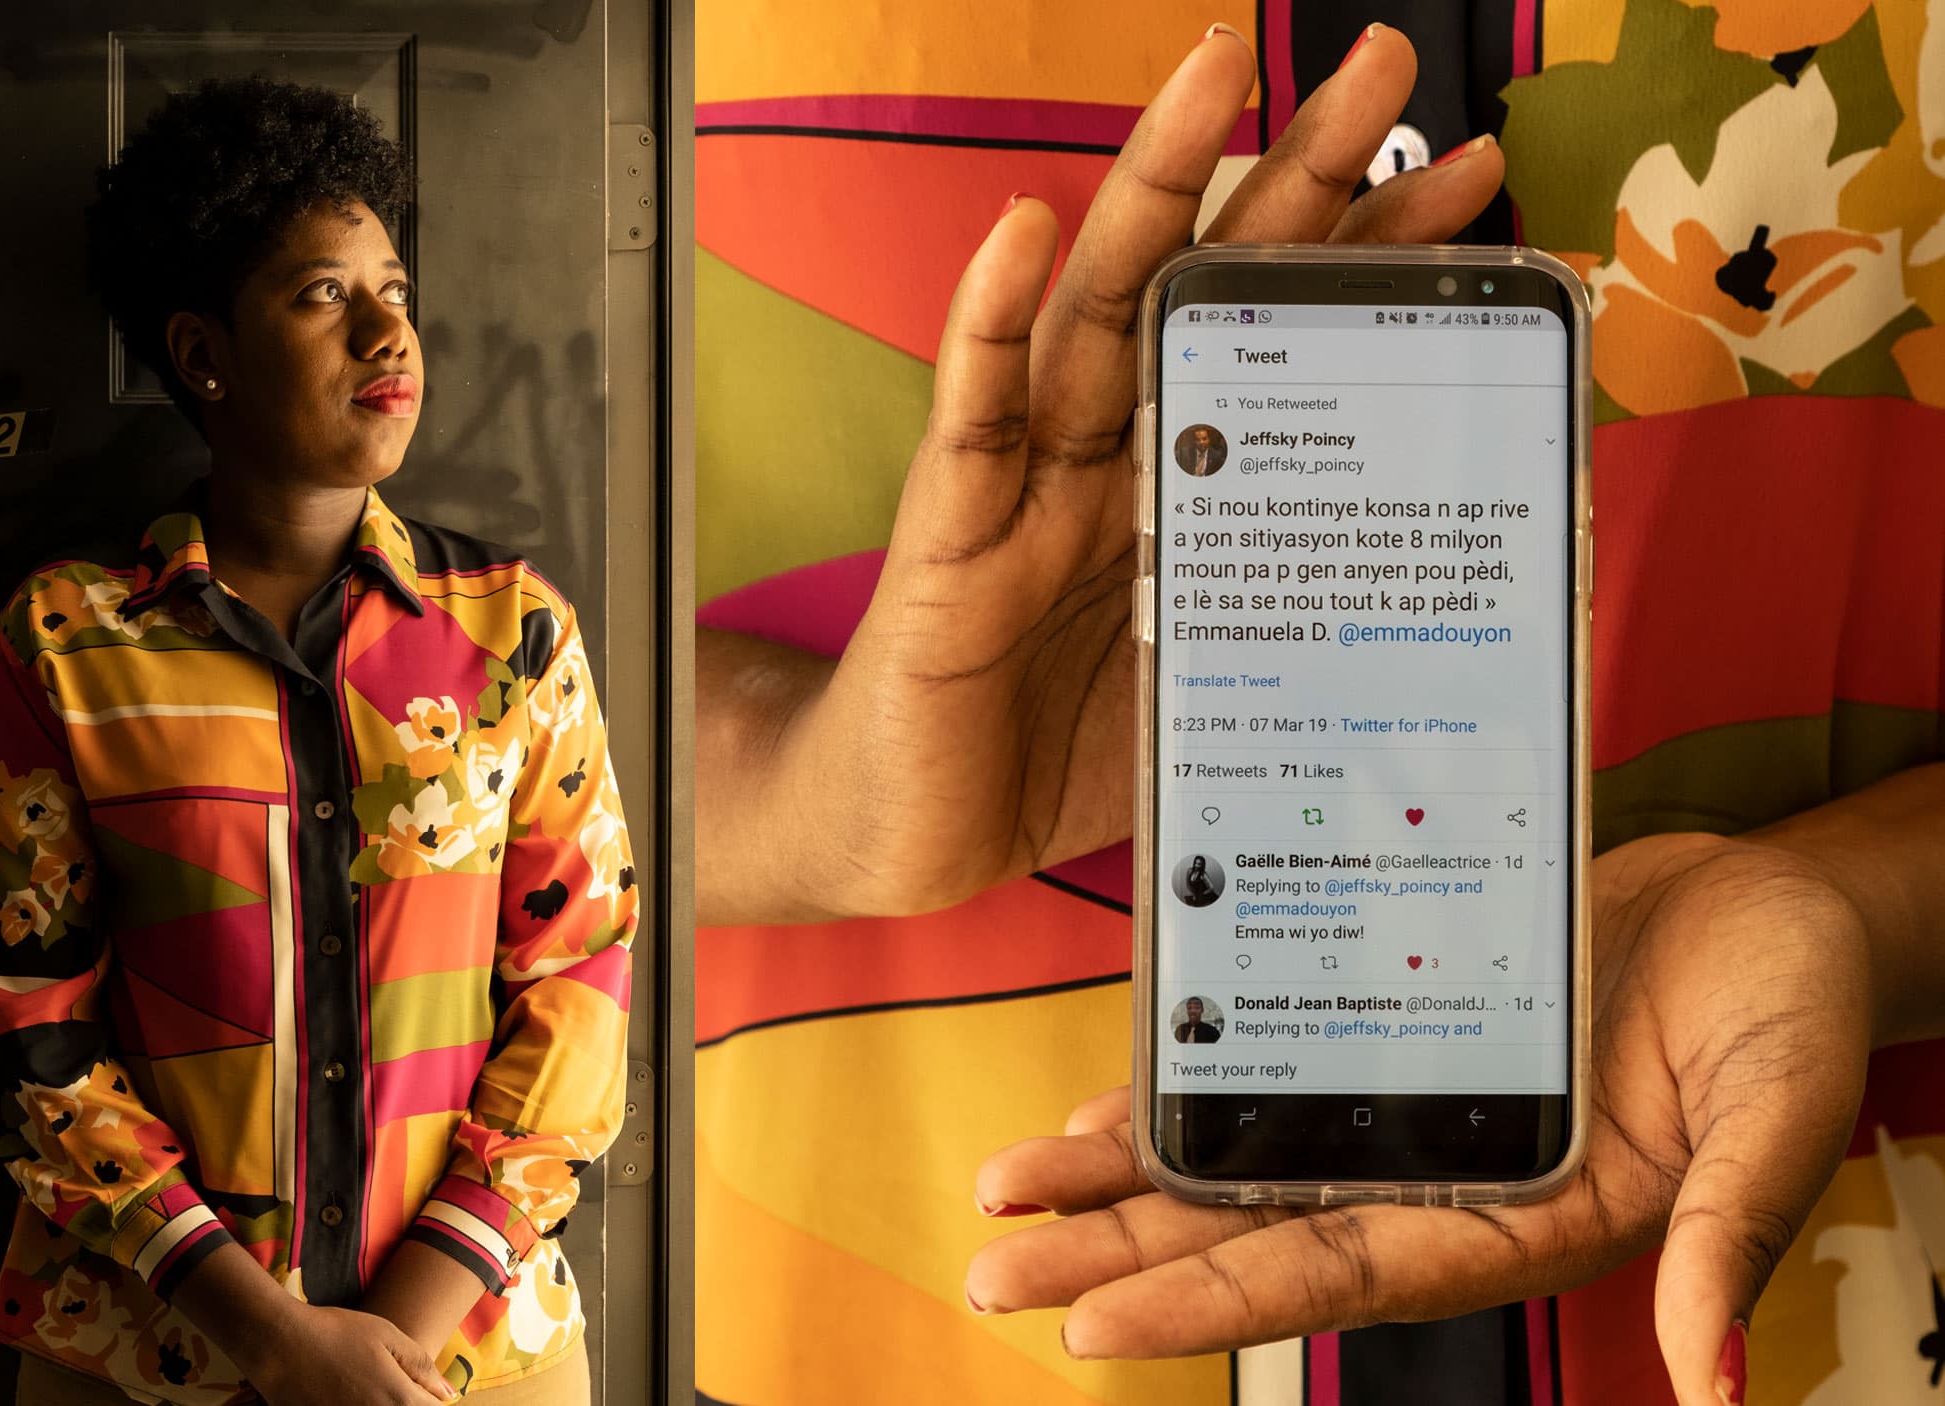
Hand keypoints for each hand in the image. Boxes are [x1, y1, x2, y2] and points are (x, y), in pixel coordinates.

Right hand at [241, 1305, 456, 1405]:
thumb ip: (420, 1366)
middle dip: (408, 1403)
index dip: (429, 1398)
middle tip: (386, 1384)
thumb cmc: (334, 1333)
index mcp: (398, 1400)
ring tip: (366, 1388)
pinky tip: (348, 1394)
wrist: (279, 1345)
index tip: (418, 1387)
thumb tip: (447, 1393)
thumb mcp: (386, 1336)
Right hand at [720, 22, 1507, 920]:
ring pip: (1094, 313)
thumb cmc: (1060, 755)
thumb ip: (1306, 634)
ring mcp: (1026, 486)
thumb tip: (1452, 615)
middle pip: (1207, 288)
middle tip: (1381, 63)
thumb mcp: (1225, 694)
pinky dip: (987, 323)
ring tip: (1208, 80)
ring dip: (1152, 190)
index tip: (1472, 178)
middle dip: (1298, 170)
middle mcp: (1111, 458)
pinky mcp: (948, 541)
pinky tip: (1019, 230)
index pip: (1289, 346)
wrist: (917, 836)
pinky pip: (973, 422)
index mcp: (1187, 485)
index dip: (1375, 259)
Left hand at [965, 835, 1872, 1405]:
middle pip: (1249, 1236)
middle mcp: (1437, 1181)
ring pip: (1233, 1163)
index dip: (1215, 1307)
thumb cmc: (1786, 1001)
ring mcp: (1405, 1114)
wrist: (1771, 900)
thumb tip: (1716, 1381)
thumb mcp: (1781, 1112)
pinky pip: (1262, 1074)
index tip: (1096, 1327)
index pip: (1338, 1280)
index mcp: (1517, 1220)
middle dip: (1116, 1259)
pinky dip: (1176, 1095)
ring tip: (1003, 1194)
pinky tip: (1092, 1109)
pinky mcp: (1389, 1037)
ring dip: (1118, 1183)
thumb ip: (1729, 1237)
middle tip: (994, 1276)